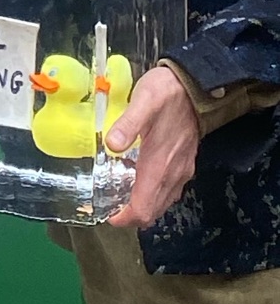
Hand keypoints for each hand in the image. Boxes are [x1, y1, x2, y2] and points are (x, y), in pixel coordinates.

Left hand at [106, 64, 199, 229]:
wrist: (196, 86)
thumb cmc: (167, 93)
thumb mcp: (144, 101)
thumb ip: (128, 124)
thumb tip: (111, 145)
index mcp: (160, 165)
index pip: (144, 208)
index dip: (125, 217)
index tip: (107, 213)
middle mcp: (173, 174)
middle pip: (152, 211)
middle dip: (130, 215)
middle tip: (109, 205)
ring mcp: (181, 171)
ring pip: (161, 203)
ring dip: (142, 206)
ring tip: (120, 195)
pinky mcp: (185, 164)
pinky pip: (169, 191)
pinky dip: (153, 195)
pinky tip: (139, 181)